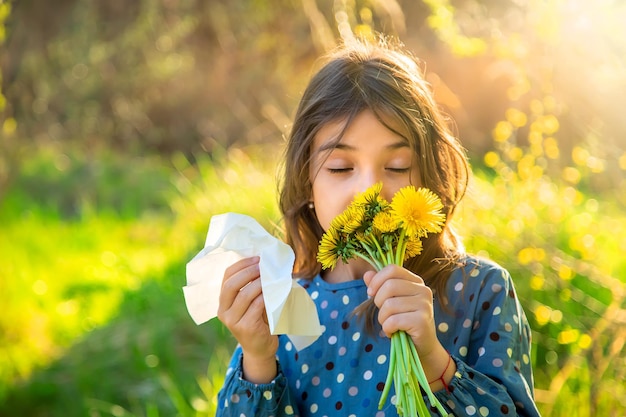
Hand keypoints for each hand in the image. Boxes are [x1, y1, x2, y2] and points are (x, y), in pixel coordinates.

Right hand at [217, 256, 277, 382]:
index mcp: (222, 302)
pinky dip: (265, 296)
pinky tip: (272, 292)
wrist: (260, 349)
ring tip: (270, 277)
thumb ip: (251, 287)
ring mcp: (232, 321)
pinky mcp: (245, 328)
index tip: (257, 258)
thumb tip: (263, 263)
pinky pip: (256, 306)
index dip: (241, 265)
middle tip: (263, 266)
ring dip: (258, 283)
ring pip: (244, 295)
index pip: (226, 277)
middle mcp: (223, 311)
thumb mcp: (250, 303)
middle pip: (231, 285)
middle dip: (248, 272)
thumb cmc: (258, 321)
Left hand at [363, 264, 455, 389]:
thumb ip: (380, 287)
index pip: (392, 269)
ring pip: (389, 305)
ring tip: (390, 325)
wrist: (421, 348)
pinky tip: (393, 333)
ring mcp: (425, 305)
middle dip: (379, 302)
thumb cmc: (404, 323)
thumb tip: (367, 275)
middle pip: (389, 286)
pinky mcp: (422, 321)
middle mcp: (423, 290)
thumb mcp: (391, 302)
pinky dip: (388, 329)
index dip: (377, 280)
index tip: (371, 293)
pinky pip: (393, 321)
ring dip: (383, 319)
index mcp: (416, 282)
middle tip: (384, 314)